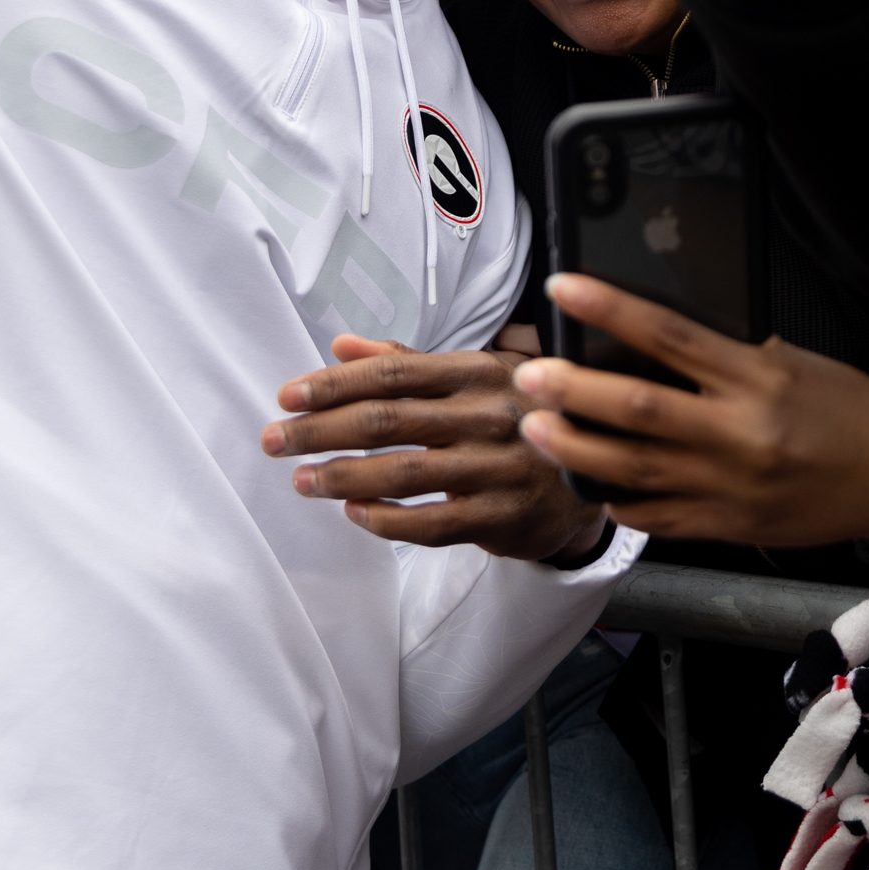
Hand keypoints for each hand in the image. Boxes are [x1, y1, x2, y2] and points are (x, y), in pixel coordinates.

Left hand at [263, 334, 605, 562]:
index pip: (393, 373)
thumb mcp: (474, 378)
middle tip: (275, 440)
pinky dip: (387, 519)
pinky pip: (433, 524)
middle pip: (388, 420)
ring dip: (343, 477)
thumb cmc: (517, 419)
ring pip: (405, 473)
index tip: (287, 396)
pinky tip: (354, 513)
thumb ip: (407, 363)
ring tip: (301, 480)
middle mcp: (491, 414)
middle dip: (320, 430)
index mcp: (480, 371)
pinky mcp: (504, 517)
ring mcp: (499, 468)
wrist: (594, 472)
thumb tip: (342, 345)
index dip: (334, 384)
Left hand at [510, 274, 868, 550]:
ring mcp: (729, 487)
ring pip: (632, 470)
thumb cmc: (850, 411)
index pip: (667, 335)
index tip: (564, 289)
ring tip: (537, 428)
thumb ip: (725, 357)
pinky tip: (587, 484)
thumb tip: (650, 339)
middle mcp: (738, 433)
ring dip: (574, 451)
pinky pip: (656, 518)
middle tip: (529, 375)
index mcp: (756, 378)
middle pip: (635, 409)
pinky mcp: (728, 527)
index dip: (609, 310)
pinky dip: (616, 501)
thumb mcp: (791, 363)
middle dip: (572, 391)